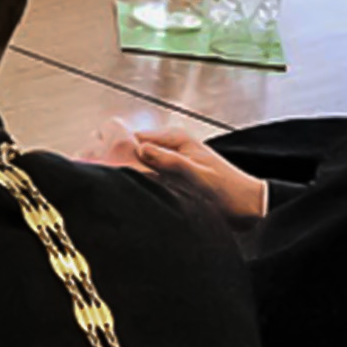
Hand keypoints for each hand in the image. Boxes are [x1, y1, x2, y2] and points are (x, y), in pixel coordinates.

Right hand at [90, 116, 270, 224]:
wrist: (251, 210)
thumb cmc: (230, 193)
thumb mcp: (198, 176)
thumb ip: (170, 161)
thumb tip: (140, 148)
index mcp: (176, 139)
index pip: (132, 136)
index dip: (112, 148)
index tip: (96, 162)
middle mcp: (170, 146)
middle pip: (129, 148)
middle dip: (113, 160)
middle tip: (97, 174)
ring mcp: (170, 160)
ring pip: (134, 162)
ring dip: (124, 173)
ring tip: (109, 185)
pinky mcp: (171, 175)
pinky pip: (144, 174)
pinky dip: (134, 181)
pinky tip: (127, 192)